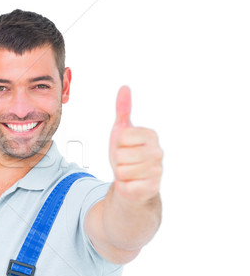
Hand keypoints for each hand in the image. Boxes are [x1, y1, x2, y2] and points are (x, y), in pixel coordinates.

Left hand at [109, 86, 162, 202]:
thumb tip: (124, 88)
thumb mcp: (121, 131)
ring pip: (122, 170)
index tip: (125, 147)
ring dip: (121, 173)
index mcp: (151, 135)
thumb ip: (122, 110)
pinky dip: (125, 186)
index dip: (118, 143)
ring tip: (128, 172)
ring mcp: (157, 170)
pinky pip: (126, 185)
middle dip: (118, 159)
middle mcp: (158, 152)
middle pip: (121, 154)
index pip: (122, 137)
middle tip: (125, 161)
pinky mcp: (152, 187)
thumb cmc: (126, 155)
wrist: (130, 181)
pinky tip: (132, 183)